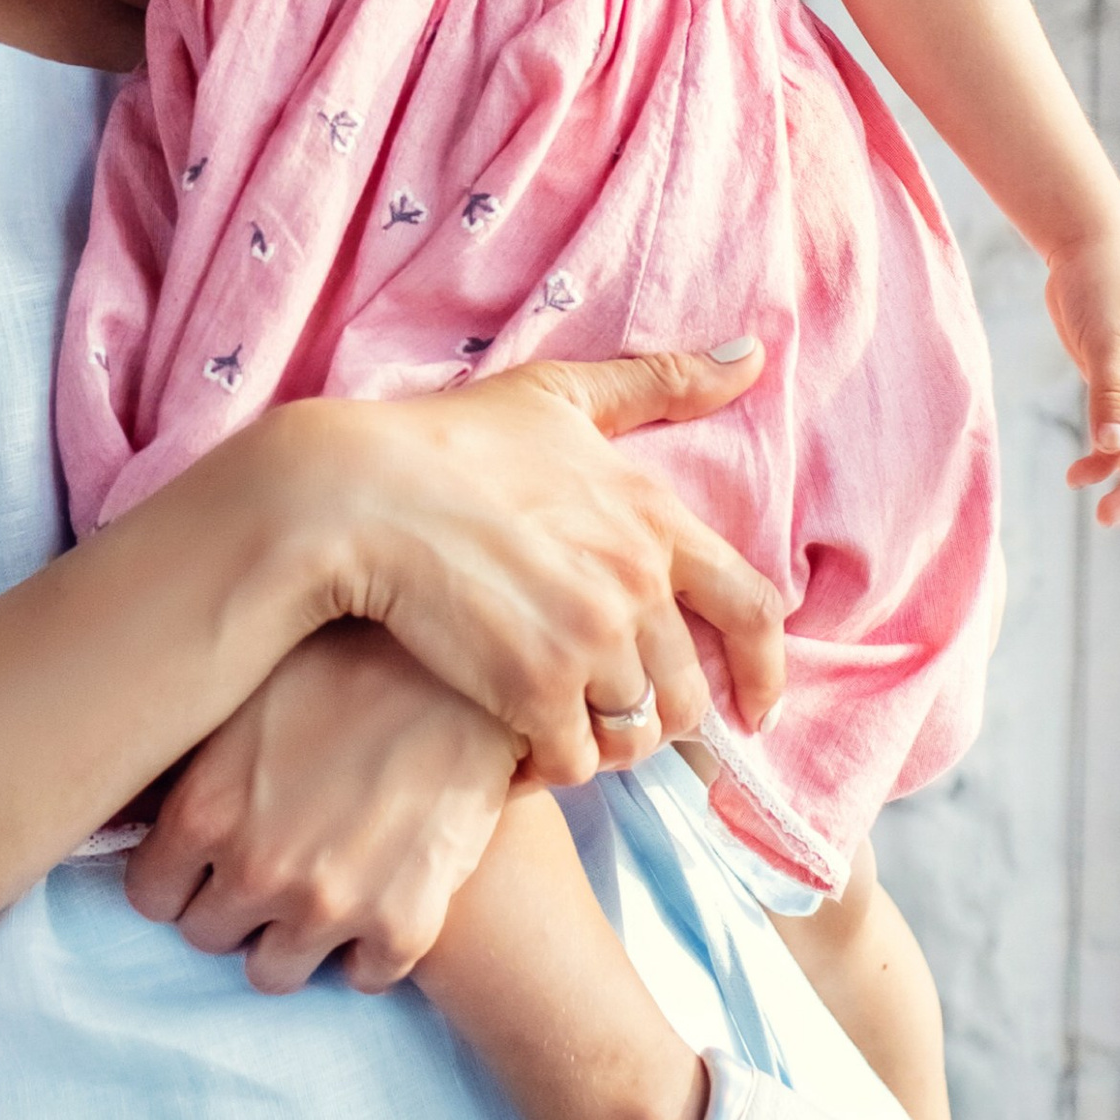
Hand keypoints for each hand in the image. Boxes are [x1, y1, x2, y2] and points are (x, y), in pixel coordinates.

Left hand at [128, 623, 517, 992]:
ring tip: (322, 886)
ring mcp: (330, 905)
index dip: (180, 874)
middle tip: (271, 860)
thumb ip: (192, 751)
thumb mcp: (252, 684)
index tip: (208, 854)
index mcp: (204, 809)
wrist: (478, 665)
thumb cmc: (358, 653)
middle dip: (233, 903)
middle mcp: (256, 868)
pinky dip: (368, 948)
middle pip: (208, 936)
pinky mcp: (404, 925)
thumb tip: (139, 783)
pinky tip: (381, 895)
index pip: (150, 894)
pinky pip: (362, 978)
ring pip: (274, 973)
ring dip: (291, 937)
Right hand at [264, 341, 777, 788]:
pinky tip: (516, 743)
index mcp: (653, 517)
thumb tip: (754, 354)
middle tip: (608, 716)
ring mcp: (590, 641)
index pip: (754, 610)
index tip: (754, 711)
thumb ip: (660, 381)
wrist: (355, 492)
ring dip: (603, 742)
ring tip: (559, 726)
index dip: (765, 671)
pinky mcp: (534, 690)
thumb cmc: (449, 439)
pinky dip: (550, 765)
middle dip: (658, 716)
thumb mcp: (559, 394)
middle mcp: (637, 582)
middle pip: (688, 691)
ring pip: (633, 735)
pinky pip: (571, 762)